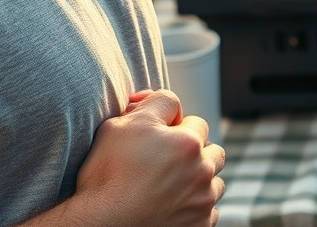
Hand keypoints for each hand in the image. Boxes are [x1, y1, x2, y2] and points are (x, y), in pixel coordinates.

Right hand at [73, 90, 224, 226]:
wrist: (101, 225)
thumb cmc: (106, 176)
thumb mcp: (119, 125)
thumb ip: (153, 105)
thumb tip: (166, 102)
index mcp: (187, 143)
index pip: (196, 123)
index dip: (177, 129)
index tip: (159, 141)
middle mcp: (202, 171)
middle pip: (214, 152)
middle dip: (196, 153)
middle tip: (169, 163)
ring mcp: (203, 202)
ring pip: (215, 182)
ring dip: (200, 181)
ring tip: (171, 187)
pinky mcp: (200, 226)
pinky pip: (210, 212)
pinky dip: (196, 208)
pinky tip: (172, 207)